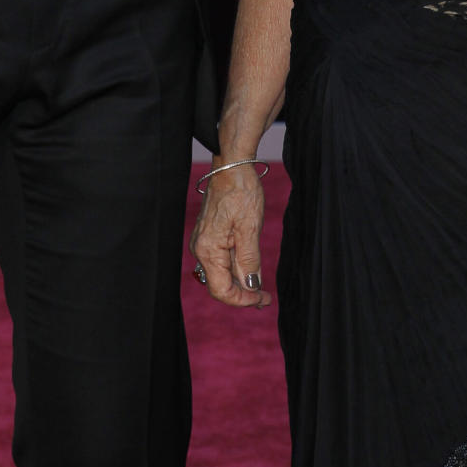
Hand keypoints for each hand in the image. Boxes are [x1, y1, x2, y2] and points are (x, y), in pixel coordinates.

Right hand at [189, 161, 270, 308]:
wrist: (232, 166)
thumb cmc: (240, 192)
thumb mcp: (250, 228)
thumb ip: (249, 261)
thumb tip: (251, 286)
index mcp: (208, 250)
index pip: (222, 290)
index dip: (243, 300)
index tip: (263, 300)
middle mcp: (200, 249)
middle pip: (219, 285)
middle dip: (242, 294)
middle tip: (265, 298)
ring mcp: (203, 242)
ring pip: (220, 274)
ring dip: (239, 283)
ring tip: (261, 287)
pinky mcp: (209, 236)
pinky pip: (220, 261)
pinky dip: (235, 269)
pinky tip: (250, 268)